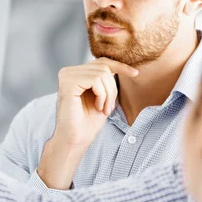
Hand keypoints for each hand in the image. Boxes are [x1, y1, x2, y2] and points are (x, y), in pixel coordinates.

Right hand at [37, 58, 137, 188]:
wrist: (76, 140)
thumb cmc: (88, 122)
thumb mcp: (102, 97)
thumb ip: (106, 80)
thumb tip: (119, 66)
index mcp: (75, 74)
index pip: (101, 62)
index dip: (119, 66)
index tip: (135, 73)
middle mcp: (68, 72)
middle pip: (103, 67)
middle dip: (112, 89)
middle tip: (108, 109)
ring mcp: (66, 76)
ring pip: (102, 73)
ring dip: (108, 94)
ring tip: (103, 109)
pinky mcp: (67, 82)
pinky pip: (95, 79)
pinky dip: (102, 95)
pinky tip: (97, 107)